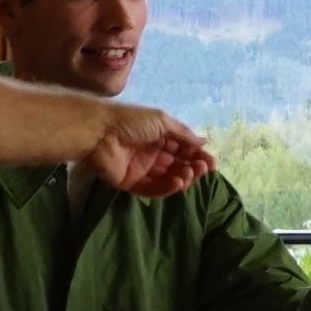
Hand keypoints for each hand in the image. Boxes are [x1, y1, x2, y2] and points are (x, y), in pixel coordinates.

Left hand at [86, 103, 212, 197]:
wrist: (100, 132)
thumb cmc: (131, 121)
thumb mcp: (162, 121)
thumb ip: (183, 134)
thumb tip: (204, 141)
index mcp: (159, 137)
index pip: (183, 149)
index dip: (197, 155)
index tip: (210, 161)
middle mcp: (152, 154)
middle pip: (177, 165)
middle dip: (192, 167)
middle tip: (202, 168)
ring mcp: (141, 170)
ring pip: (167, 178)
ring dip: (182, 177)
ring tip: (189, 173)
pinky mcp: (131, 183)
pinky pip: (152, 189)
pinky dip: (167, 187)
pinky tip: (177, 182)